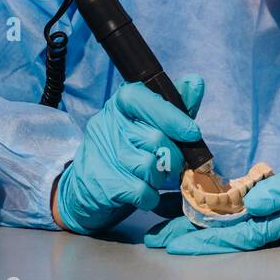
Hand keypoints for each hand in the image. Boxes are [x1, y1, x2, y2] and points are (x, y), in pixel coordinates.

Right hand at [54, 76, 203, 233]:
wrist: (85, 190)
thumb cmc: (125, 152)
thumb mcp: (147, 126)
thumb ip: (173, 107)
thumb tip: (195, 82)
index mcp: (119, 106)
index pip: (140, 98)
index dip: (170, 115)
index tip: (192, 133)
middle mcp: (107, 124)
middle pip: (155, 138)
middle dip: (174, 157)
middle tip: (173, 165)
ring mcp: (103, 154)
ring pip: (150, 166)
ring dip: (161, 178)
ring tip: (155, 178)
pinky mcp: (103, 183)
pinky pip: (141, 191)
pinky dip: (151, 197)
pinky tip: (145, 194)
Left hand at [145, 137, 279, 254]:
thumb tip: (252, 203)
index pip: (240, 234)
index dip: (205, 239)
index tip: (174, 242)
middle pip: (234, 237)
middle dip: (196, 240)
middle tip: (159, 241)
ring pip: (243, 229)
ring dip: (208, 231)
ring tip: (174, 231)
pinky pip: (257, 219)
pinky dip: (230, 219)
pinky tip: (213, 217)